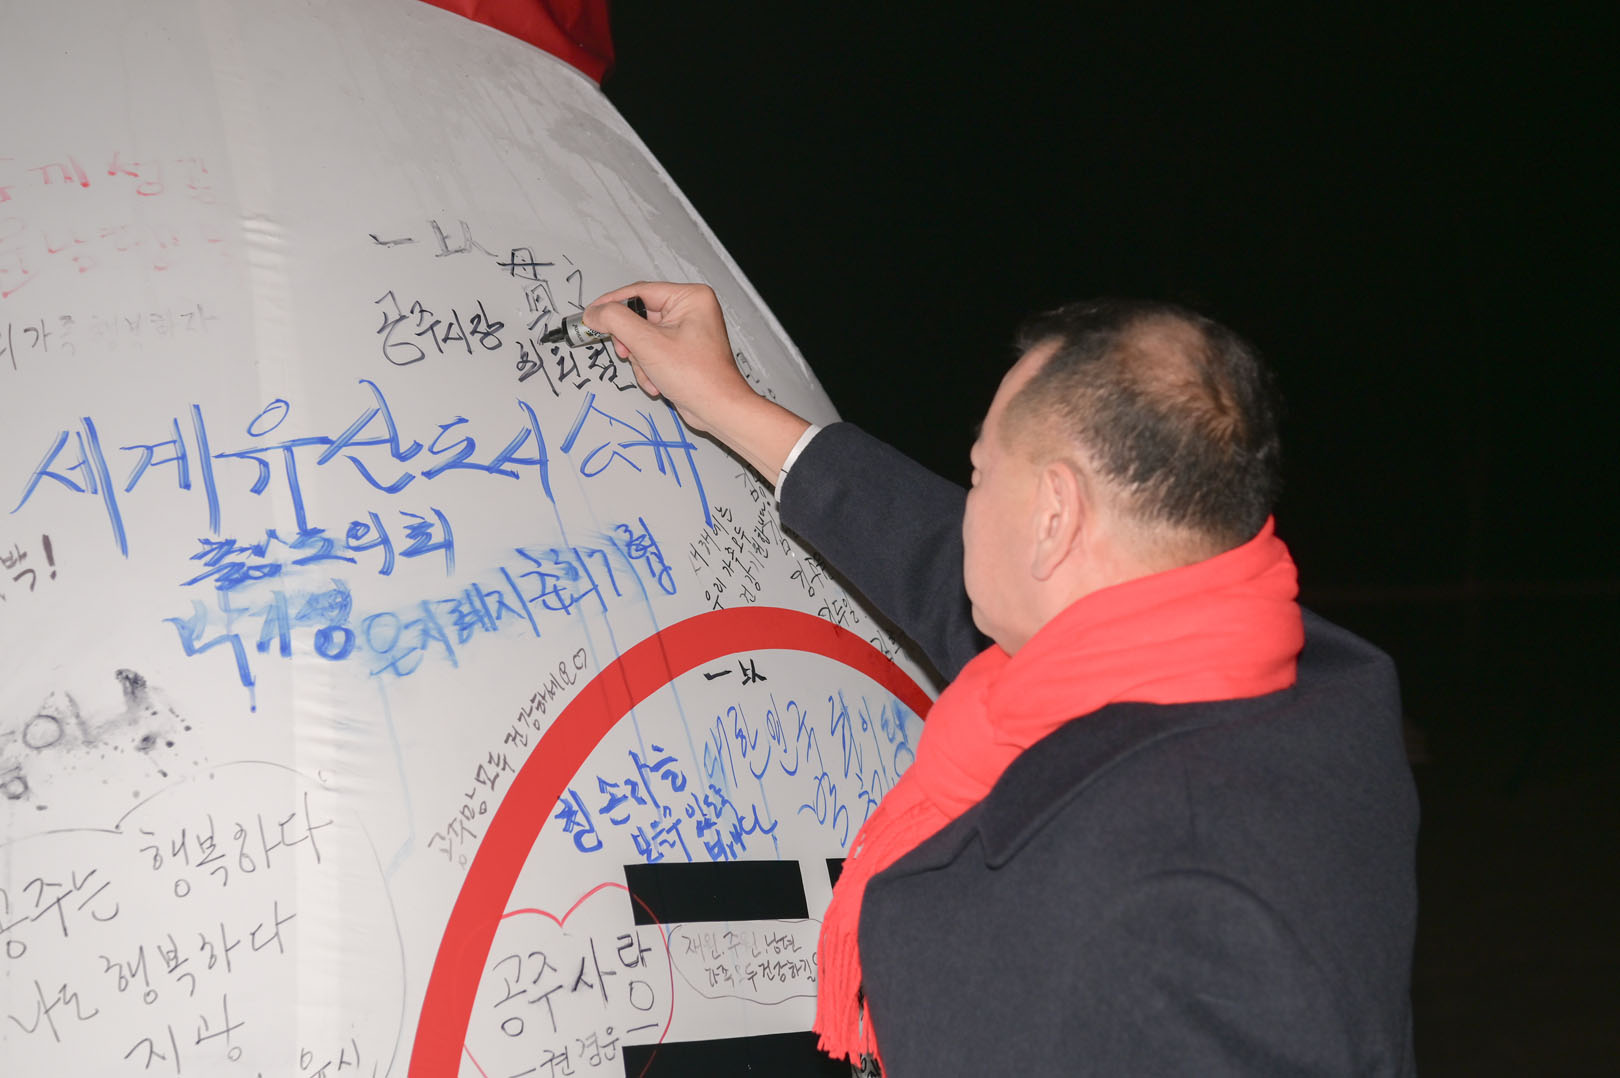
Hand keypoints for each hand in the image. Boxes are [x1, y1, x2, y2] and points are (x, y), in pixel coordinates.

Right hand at [582, 281, 812, 483]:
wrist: (718, 410)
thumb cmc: (698, 377)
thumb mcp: (648, 344)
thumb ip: (615, 321)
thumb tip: (594, 313)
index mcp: (690, 297)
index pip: (639, 292)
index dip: (611, 304)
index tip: (591, 316)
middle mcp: (690, 311)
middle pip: (639, 318)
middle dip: (631, 342)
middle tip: (625, 352)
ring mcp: (686, 332)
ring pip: (642, 339)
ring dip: (640, 361)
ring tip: (652, 374)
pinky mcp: (682, 352)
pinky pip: (652, 353)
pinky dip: (649, 370)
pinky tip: (658, 383)